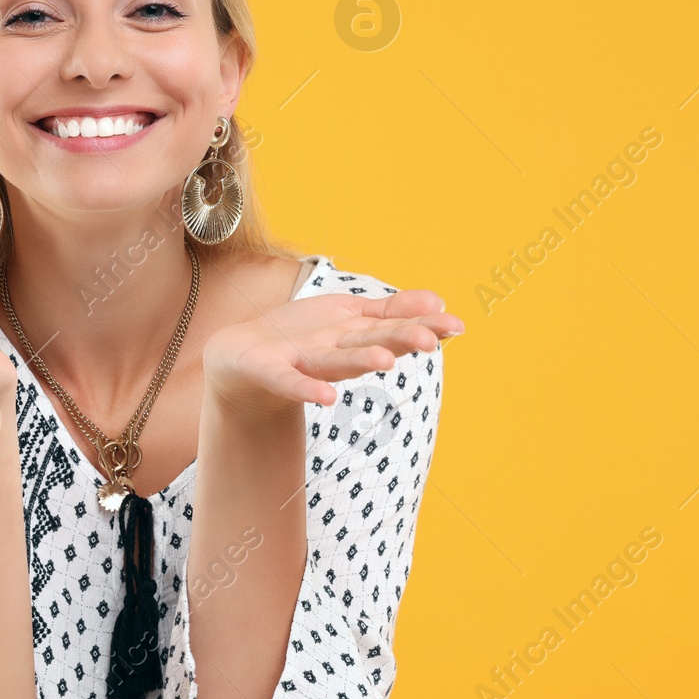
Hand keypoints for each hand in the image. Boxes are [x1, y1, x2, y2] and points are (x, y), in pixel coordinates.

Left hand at [203, 288, 461, 414]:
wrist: (241, 356)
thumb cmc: (302, 337)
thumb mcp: (348, 316)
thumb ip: (390, 311)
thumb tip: (437, 300)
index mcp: (356, 335)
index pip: (394, 327)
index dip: (423, 326)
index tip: (457, 326)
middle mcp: (337, 351)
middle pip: (372, 342)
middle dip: (399, 341)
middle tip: (432, 341)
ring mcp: (307, 363)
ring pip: (339, 361)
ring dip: (361, 361)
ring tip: (386, 361)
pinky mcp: (273, 372)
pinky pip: (291, 382)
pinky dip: (306, 389)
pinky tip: (325, 398)